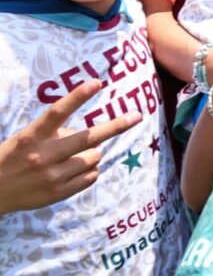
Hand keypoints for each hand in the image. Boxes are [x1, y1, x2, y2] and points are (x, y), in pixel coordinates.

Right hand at [0, 80, 142, 215]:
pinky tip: (72, 170)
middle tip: (137, 116)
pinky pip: (92, 175)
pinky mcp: (59, 193)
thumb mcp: (27, 139)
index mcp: (31, 137)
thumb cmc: (13, 158)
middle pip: (88, 137)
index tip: (97, 82)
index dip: (78, 96)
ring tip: (72, 156)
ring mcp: (53, 176)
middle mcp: (43, 155)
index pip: (57, 112)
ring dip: (91, 153)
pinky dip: (89, 170)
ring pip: (94, 157)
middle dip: (116, 125)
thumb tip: (90, 134)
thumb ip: (55, 133)